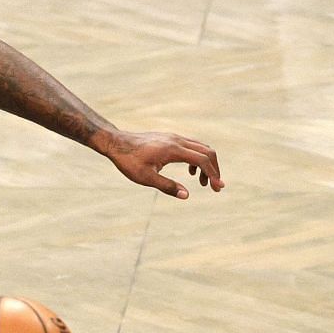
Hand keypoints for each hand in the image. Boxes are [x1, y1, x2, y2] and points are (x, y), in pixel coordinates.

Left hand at [97, 129, 222, 197]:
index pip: (202, 160)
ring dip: (206, 164)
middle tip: (215, 187)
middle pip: (207, 152)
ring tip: (201, 182)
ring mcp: (174, 137)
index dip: (212, 174)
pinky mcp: (170, 138)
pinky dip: (197, 158)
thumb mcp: (145, 178)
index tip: (217, 188)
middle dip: (214, 169)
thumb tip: (186, 195)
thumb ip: (167, 186)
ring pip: (200, 148)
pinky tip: (190, 172)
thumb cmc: (128, 161)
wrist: (116, 143)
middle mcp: (177, 140)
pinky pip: (191, 146)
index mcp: (173, 150)